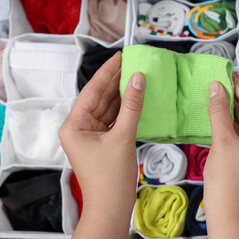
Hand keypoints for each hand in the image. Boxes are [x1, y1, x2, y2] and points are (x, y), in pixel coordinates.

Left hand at [59, 52, 145, 238]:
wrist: (112, 206)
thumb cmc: (110, 179)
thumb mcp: (122, 137)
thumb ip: (131, 106)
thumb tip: (137, 80)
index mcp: (74, 125)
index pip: (91, 91)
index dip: (106, 72)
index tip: (119, 57)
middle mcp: (79, 128)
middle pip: (100, 98)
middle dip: (115, 82)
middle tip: (130, 64)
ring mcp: (91, 135)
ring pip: (108, 108)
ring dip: (122, 95)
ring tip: (135, 77)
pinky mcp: (103, 141)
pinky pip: (114, 119)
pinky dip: (125, 110)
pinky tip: (135, 98)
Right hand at [204, 73, 238, 238]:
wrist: (228, 212)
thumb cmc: (230, 183)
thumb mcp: (223, 140)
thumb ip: (219, 111)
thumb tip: (216, 88)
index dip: (238, 85)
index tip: (224, 73)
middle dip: (232, 97)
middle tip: (215, 83)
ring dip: (228, 110)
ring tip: (212, 95)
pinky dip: (228, 123)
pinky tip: (216, 114)